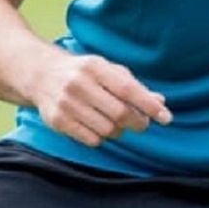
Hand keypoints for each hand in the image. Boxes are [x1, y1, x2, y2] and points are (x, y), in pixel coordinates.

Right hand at [30, 52, 170, 146]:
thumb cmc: (86, 72)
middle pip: (118, 113)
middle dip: (138, 122)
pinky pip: (90, 139)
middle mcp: (79, 84)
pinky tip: (101, 128)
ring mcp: (66, 104)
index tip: (166, 117)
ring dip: (120, 131)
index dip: (149, 105)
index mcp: (96, 67)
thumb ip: (134, 85)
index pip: (128, 89)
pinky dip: (102, 138)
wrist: (42, 75)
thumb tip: (160, 101)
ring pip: (106, 129)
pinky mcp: (56, 121)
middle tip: (143, 124)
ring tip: (119, 124)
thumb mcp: (109, 70)